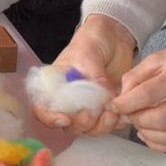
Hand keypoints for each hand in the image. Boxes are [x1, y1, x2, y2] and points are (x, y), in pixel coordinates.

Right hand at [34, 15, 135, 134]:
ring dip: (101, 126)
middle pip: (69, 124)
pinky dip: (115, 123)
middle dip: (83, 123)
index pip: (42, 109)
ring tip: (114, 112)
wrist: (115, 36)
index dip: (50, 118)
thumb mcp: (88, 54)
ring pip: (89, 129)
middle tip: (97, 111)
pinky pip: (108, 125)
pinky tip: (123, 113)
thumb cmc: (92, 41)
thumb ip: (93, 77)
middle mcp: (69, 100)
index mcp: (55, 86)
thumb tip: (102, 99)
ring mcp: (88, 106)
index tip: (66, 119)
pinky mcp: (106, 108)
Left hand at [113, 37, 165, 152]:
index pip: (147, 95)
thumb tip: (121, 99)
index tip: (115, 105)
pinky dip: (160, 144)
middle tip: (129, 114)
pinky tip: (151, 134)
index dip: (126, 103)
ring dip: (147, 134)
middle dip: (136, 120)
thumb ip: (136, 77)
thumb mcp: (159, 58)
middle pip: (159, 120)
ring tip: (140, 124)